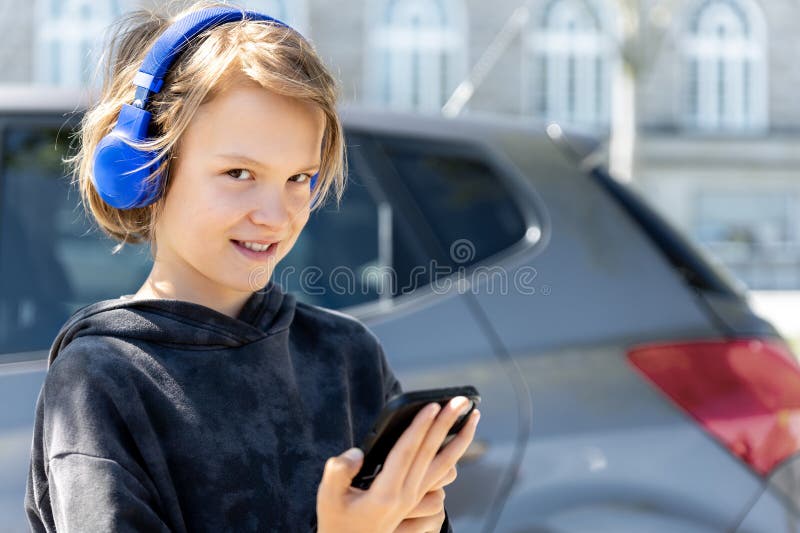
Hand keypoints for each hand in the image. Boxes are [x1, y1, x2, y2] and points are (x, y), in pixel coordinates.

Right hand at [315, 397, 480, 532]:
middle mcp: (405, 496)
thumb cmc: (336, 519)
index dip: (419, 428)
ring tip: (473, 416)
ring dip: (460, 439)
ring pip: (446, 464)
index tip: (433, 406)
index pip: (407, 453)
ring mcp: (414, 498)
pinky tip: (458, 439)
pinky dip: (454, 453)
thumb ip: (338, 471)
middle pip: (432, 453)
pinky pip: (443, 473)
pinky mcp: (417, 498)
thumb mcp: (328, 497)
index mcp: (385, 495)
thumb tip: (357, 453)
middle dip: (447, 424)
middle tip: (461, 400)